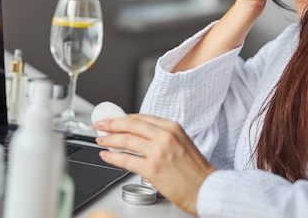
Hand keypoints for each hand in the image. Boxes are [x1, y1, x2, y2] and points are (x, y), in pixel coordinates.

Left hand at [95, 114, 215, 215]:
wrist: (206, 189)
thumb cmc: (196, 170)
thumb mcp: (182, 142)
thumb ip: (163, 135)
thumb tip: (141, 134)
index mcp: (172, 127)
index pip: (142, 118)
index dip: (124, 118)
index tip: (115, 119)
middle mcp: (165, 136)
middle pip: (131, 125)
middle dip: (112, 124)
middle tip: (101, 124)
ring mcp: (158, 151)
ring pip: (126, 140)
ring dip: (109, 139)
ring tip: (101, 140)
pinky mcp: (152, 168)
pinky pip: (126, 159)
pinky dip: (113, 157)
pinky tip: (106, 155)